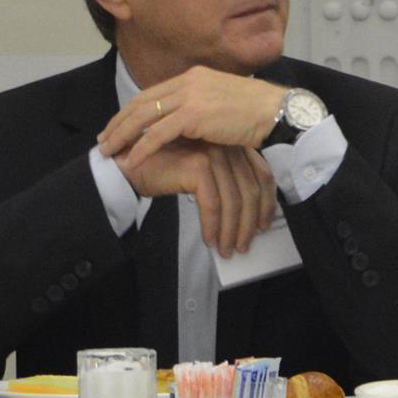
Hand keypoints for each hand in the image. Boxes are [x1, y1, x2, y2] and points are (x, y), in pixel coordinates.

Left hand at [98, 66, 285, 170]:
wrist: (278, 112)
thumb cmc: (259, 112)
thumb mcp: (224, 101)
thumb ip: (202, 106)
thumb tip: (187, 124)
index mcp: (194, 76)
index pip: (153, 93)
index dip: (131, 111)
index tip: (118, 126)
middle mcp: (188, 81)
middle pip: (142, 103)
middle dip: (119, 123)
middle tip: (104, 141)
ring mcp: (191, 96)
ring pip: (144, 117)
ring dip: (123, 136)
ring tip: (109, 153)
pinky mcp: (194, 115)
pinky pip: (158, 134)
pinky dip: (141, 148)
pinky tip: (132, 160)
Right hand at [118, 139, 277, 257]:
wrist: (130, 164)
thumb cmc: (166, 171)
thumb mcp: (205, 175)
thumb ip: (226, 183)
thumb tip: (249, 216)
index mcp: (235, 147)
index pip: (263, 176)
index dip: (267, 204)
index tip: (264, 226)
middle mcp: (228, 148)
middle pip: (251, 191)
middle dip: (249, 224)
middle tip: (244, 246)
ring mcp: (214, 155)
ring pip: (233, 201)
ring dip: (231, 231)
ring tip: (227, 250)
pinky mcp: (198, 166)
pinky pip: (213, 204)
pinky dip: (213, 226)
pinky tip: (210, 240)